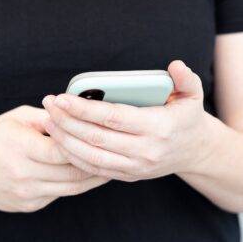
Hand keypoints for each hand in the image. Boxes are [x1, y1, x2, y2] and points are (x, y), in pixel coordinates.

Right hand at [0, 105, 108, 212]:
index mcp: (19, 146)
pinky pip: (61, 194)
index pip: (62, 148)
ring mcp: (27, 193)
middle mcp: (23, 173)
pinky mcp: (30, 205)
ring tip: (111, 164)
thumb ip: (48, 116)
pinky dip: (76, 184)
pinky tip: (89, 174)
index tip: (103, 135)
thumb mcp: (16, 118)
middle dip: (97, 163)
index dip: (84, 142)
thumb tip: (78, 112)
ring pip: (72, 187)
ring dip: (94, 176)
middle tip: (117, 153)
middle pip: (72, 171)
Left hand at [41, 61, 213, 181]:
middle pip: (97, 138)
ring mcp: (136, 167)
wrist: (194, 151)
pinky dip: (74, 156)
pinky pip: (95, 169)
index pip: (113, 118)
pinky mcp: (129, 176)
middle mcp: (146, 151)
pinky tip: (60, 140)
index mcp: (158, 127)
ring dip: (65, 140)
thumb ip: (185, 78)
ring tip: (48, 121)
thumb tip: (175, 65)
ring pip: (91, 157)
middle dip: (67, 122)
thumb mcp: (192, 94)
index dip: (84, 109)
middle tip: (48, 105)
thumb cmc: (186, 116)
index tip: (62, 97)